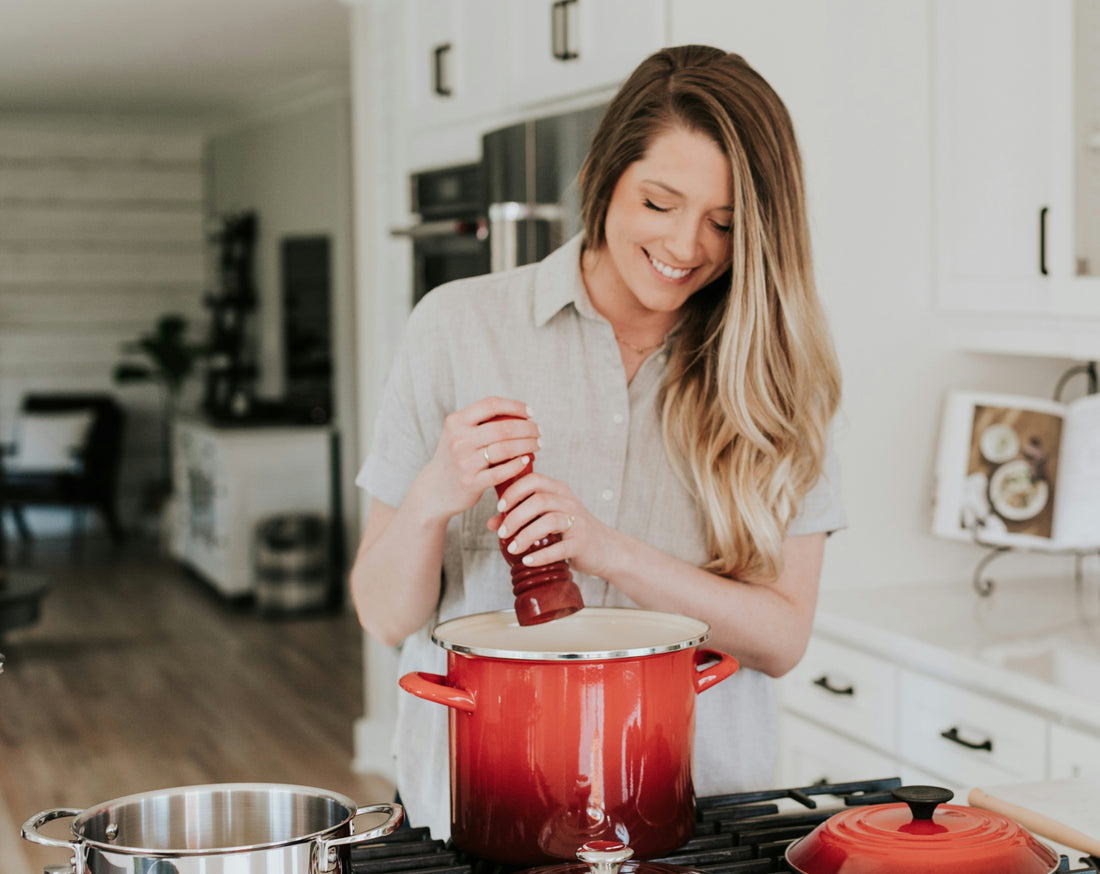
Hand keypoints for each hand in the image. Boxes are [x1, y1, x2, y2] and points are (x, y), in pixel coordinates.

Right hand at [421, 397, 541, 519]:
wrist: (435, 489)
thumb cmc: (455, 457)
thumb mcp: (458, 433)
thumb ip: (479, 422)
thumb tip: (517, 412)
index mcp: (456, 422)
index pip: (491, 405)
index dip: (515, 406)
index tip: (530, 413)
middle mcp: (459, 439)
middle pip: (503, 428)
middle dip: (527, 428)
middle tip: (539, 432)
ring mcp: (464, 462)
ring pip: (505, 449)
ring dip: (527, 445)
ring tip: (538, 445)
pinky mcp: (471, 482)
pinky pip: (501, 472)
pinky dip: (517, 465)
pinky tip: (526, 460)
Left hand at [488, 473, 611, 578]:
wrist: (605, 549)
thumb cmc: (570, 531)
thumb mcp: (546, 519)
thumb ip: (521, 517)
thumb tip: (491, 523)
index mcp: (558, 490)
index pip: (533, 480)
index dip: (514, 491)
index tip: (500, 507)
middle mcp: (569, 502)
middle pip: (538, 500)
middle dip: (515, 517)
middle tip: (502, 533)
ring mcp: (578, 521)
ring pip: (549, 521)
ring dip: (525, 536)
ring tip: (512, 548)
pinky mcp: (581, 542)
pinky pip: (560, 548)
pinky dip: (541, 555)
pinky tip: (527, 560)